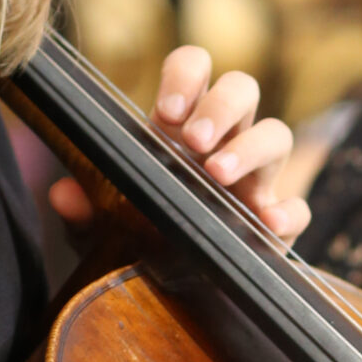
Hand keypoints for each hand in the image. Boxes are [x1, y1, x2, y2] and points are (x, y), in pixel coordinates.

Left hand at [48, 46, 310, 242]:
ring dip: (249, 147)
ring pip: (276, 133)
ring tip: (217, 174)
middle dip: (220, 105)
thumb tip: (63, 194)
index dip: (185, 78)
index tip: (164, 114)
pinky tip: (266, 222)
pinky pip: (297, 207)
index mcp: (183, 125)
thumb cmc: (142, 237)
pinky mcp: (278, 221)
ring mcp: (258, 178)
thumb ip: (85, 210)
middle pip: (242, 88)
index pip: (194, 69)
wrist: (176, 291)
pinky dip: (288, 209)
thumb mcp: (106, 227)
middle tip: (193, 139)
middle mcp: (227, 140)